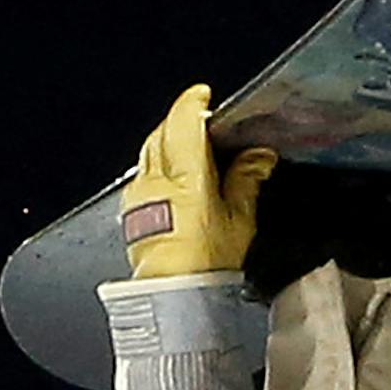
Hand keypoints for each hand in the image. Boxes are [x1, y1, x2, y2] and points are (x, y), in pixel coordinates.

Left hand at [120, 83, 277, 278]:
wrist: (175, 295)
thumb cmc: (207, 263)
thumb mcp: (239, 219)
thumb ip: (247, 180)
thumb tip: (259, 156)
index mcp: (186, 177)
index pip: (183, 122)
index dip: (193, 102)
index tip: (204, 94)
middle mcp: (157, 178)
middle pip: (163, 130)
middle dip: (182, 119)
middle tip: (205, 120)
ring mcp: (140, 191)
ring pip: (150, 148)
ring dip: (168, 138)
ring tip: (190, 144)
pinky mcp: (132, 207)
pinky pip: (143, 170)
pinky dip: (158, 161)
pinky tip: (174, 173)